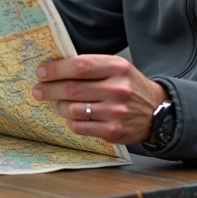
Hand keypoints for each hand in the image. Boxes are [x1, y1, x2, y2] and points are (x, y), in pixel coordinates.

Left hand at [32, 55, 168, 144]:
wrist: (158, 111)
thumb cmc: (130, 87)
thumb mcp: (117, 68)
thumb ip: (91, 66)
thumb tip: (56, 68)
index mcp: (116, 67)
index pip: (79, 66)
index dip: (56, 69)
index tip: (41, 72)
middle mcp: (117, 88)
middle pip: (72, 88)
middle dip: (49, 89)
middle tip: (38, 90)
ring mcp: (115, 111)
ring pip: (73, 109)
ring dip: (60, 107)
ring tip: (59, 104)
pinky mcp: (113, 131)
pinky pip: (80, 126)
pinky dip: (71, 122)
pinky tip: (73, 117)